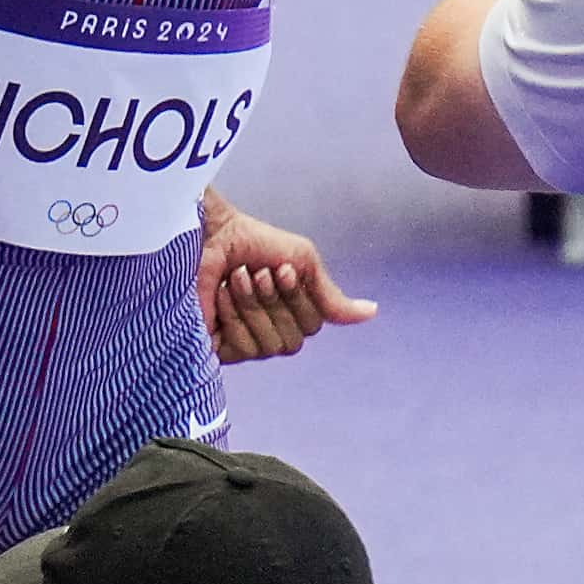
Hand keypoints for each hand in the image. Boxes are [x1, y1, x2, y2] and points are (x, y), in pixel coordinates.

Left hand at [194, 194, 375, 362]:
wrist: (210, 235)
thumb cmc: (253, 242)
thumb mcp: (301, 262)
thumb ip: (330, 296)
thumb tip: (373, 312)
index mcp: (292, 314)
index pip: (311, 326)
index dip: (297, 299)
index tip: (282, 268)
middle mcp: (270, 332)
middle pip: (291, 342)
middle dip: (276, 303)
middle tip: (258, 273)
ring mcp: (243, 343)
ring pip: (267, 347)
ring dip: (254, 306)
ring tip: (237, 277)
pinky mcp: (217, 348)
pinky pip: (241, 349)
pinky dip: (234, 317)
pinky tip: (221, 294)